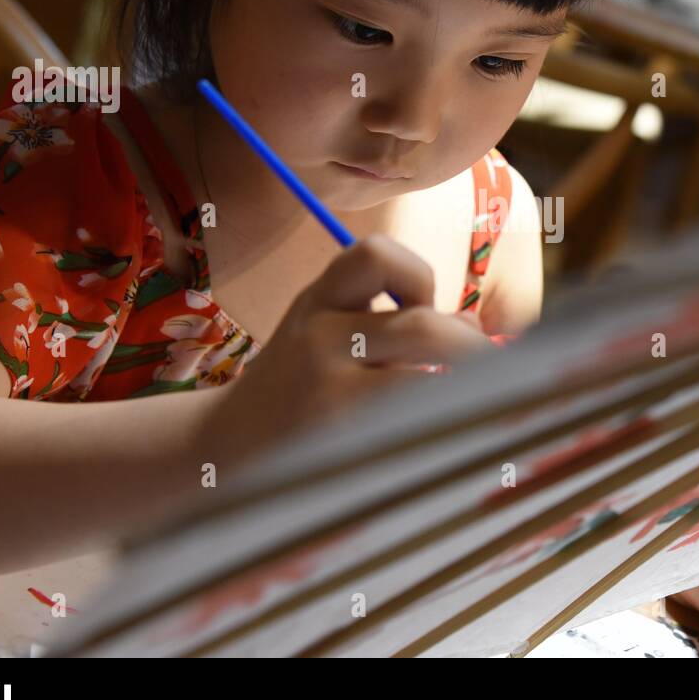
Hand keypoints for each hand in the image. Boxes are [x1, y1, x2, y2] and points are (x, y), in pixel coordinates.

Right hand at [223, 235, 491, 451]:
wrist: (226, 444)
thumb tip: (472, 324)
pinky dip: (437, 421)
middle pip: (423, 326)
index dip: (418, 275)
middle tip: (470, 362)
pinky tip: (429, 430)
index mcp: (319, 299)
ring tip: (453, 397)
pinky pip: (412, 424)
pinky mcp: (341, 440)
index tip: (423, 306)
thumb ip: (393, 318)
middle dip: (464, 342)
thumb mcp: (327, 329)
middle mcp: (319, 337)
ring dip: (456, 386)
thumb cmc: (296, 383)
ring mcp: (329, 394)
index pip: (376, 255)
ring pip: (424, 381)